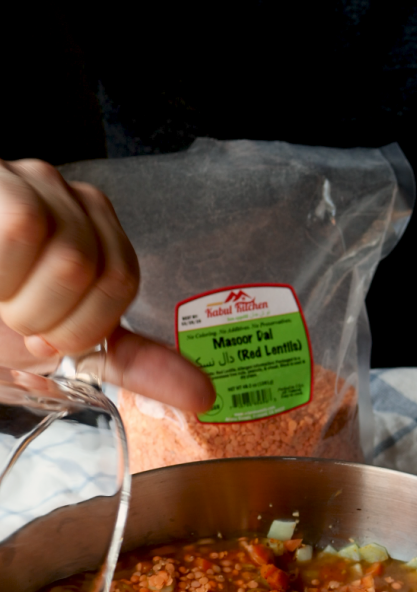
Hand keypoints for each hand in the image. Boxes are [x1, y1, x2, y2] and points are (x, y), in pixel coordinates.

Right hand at [0, 159, 213, 411]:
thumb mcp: (65, 342)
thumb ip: (133, 363)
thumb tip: (205, 395)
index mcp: (98, 234)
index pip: (122, 281)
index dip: (82, 324)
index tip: (44, 336)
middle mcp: (70, 197)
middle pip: (97, 272)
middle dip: (48, 321)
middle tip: (13, 320)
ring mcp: (30, 180)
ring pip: (68, 256)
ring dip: (21, 304)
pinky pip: (24, 225)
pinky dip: (1, 274)